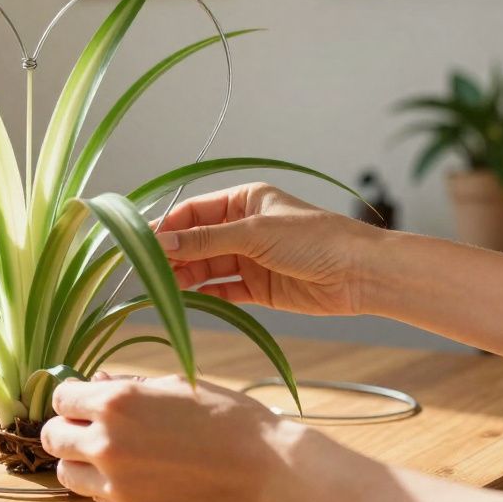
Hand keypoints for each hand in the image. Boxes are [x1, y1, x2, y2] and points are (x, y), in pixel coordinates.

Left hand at [41, 374, 309, 501]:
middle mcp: (106, 442)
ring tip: (109, 456)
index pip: (61, 398)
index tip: (87, 403)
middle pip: (52, 437)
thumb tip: (97, 383)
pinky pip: (96, 498)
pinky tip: (135, 476)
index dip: (74, 399)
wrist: (266, 469)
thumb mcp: (174, 384)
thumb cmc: (225, 417)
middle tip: (89, 430)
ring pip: (65, 472)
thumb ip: (127, 386)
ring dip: (79, 462)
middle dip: (67, 429)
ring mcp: (116, 482)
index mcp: (116, 402)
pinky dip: (105, 487)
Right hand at [155, 182, 385, 315]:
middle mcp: (244, 228)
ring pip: (206, 267)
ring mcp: (250, 259)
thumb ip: (205, 240)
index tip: (142, 243)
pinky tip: (186, 300)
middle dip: (173, 254)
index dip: (167, 226)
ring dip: (185, 276)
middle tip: (146, 269)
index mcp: (244, 201)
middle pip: (196, 241)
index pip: (194, 211)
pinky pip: (222, 290)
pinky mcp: (258, 288)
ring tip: (161, 287)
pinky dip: (204, 295)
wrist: (360, 274)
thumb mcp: (254, 233)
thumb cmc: (315, 239)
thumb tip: (161, 241)